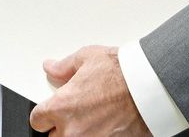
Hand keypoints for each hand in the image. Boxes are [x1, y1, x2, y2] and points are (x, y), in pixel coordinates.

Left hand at [28, 46, 150, 136]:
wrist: (151, 87)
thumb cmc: (122, 73)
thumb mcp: (87, 58)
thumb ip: (64, 67)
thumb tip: (51, 68)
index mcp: (62, 107)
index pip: (37, 120)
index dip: (44, 113)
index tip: (49, 110)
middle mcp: (73, 130)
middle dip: (61, 125)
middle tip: (75, 113)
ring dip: (77, 133)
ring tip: (91, 120)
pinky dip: (97, 136)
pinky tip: (105, 125)